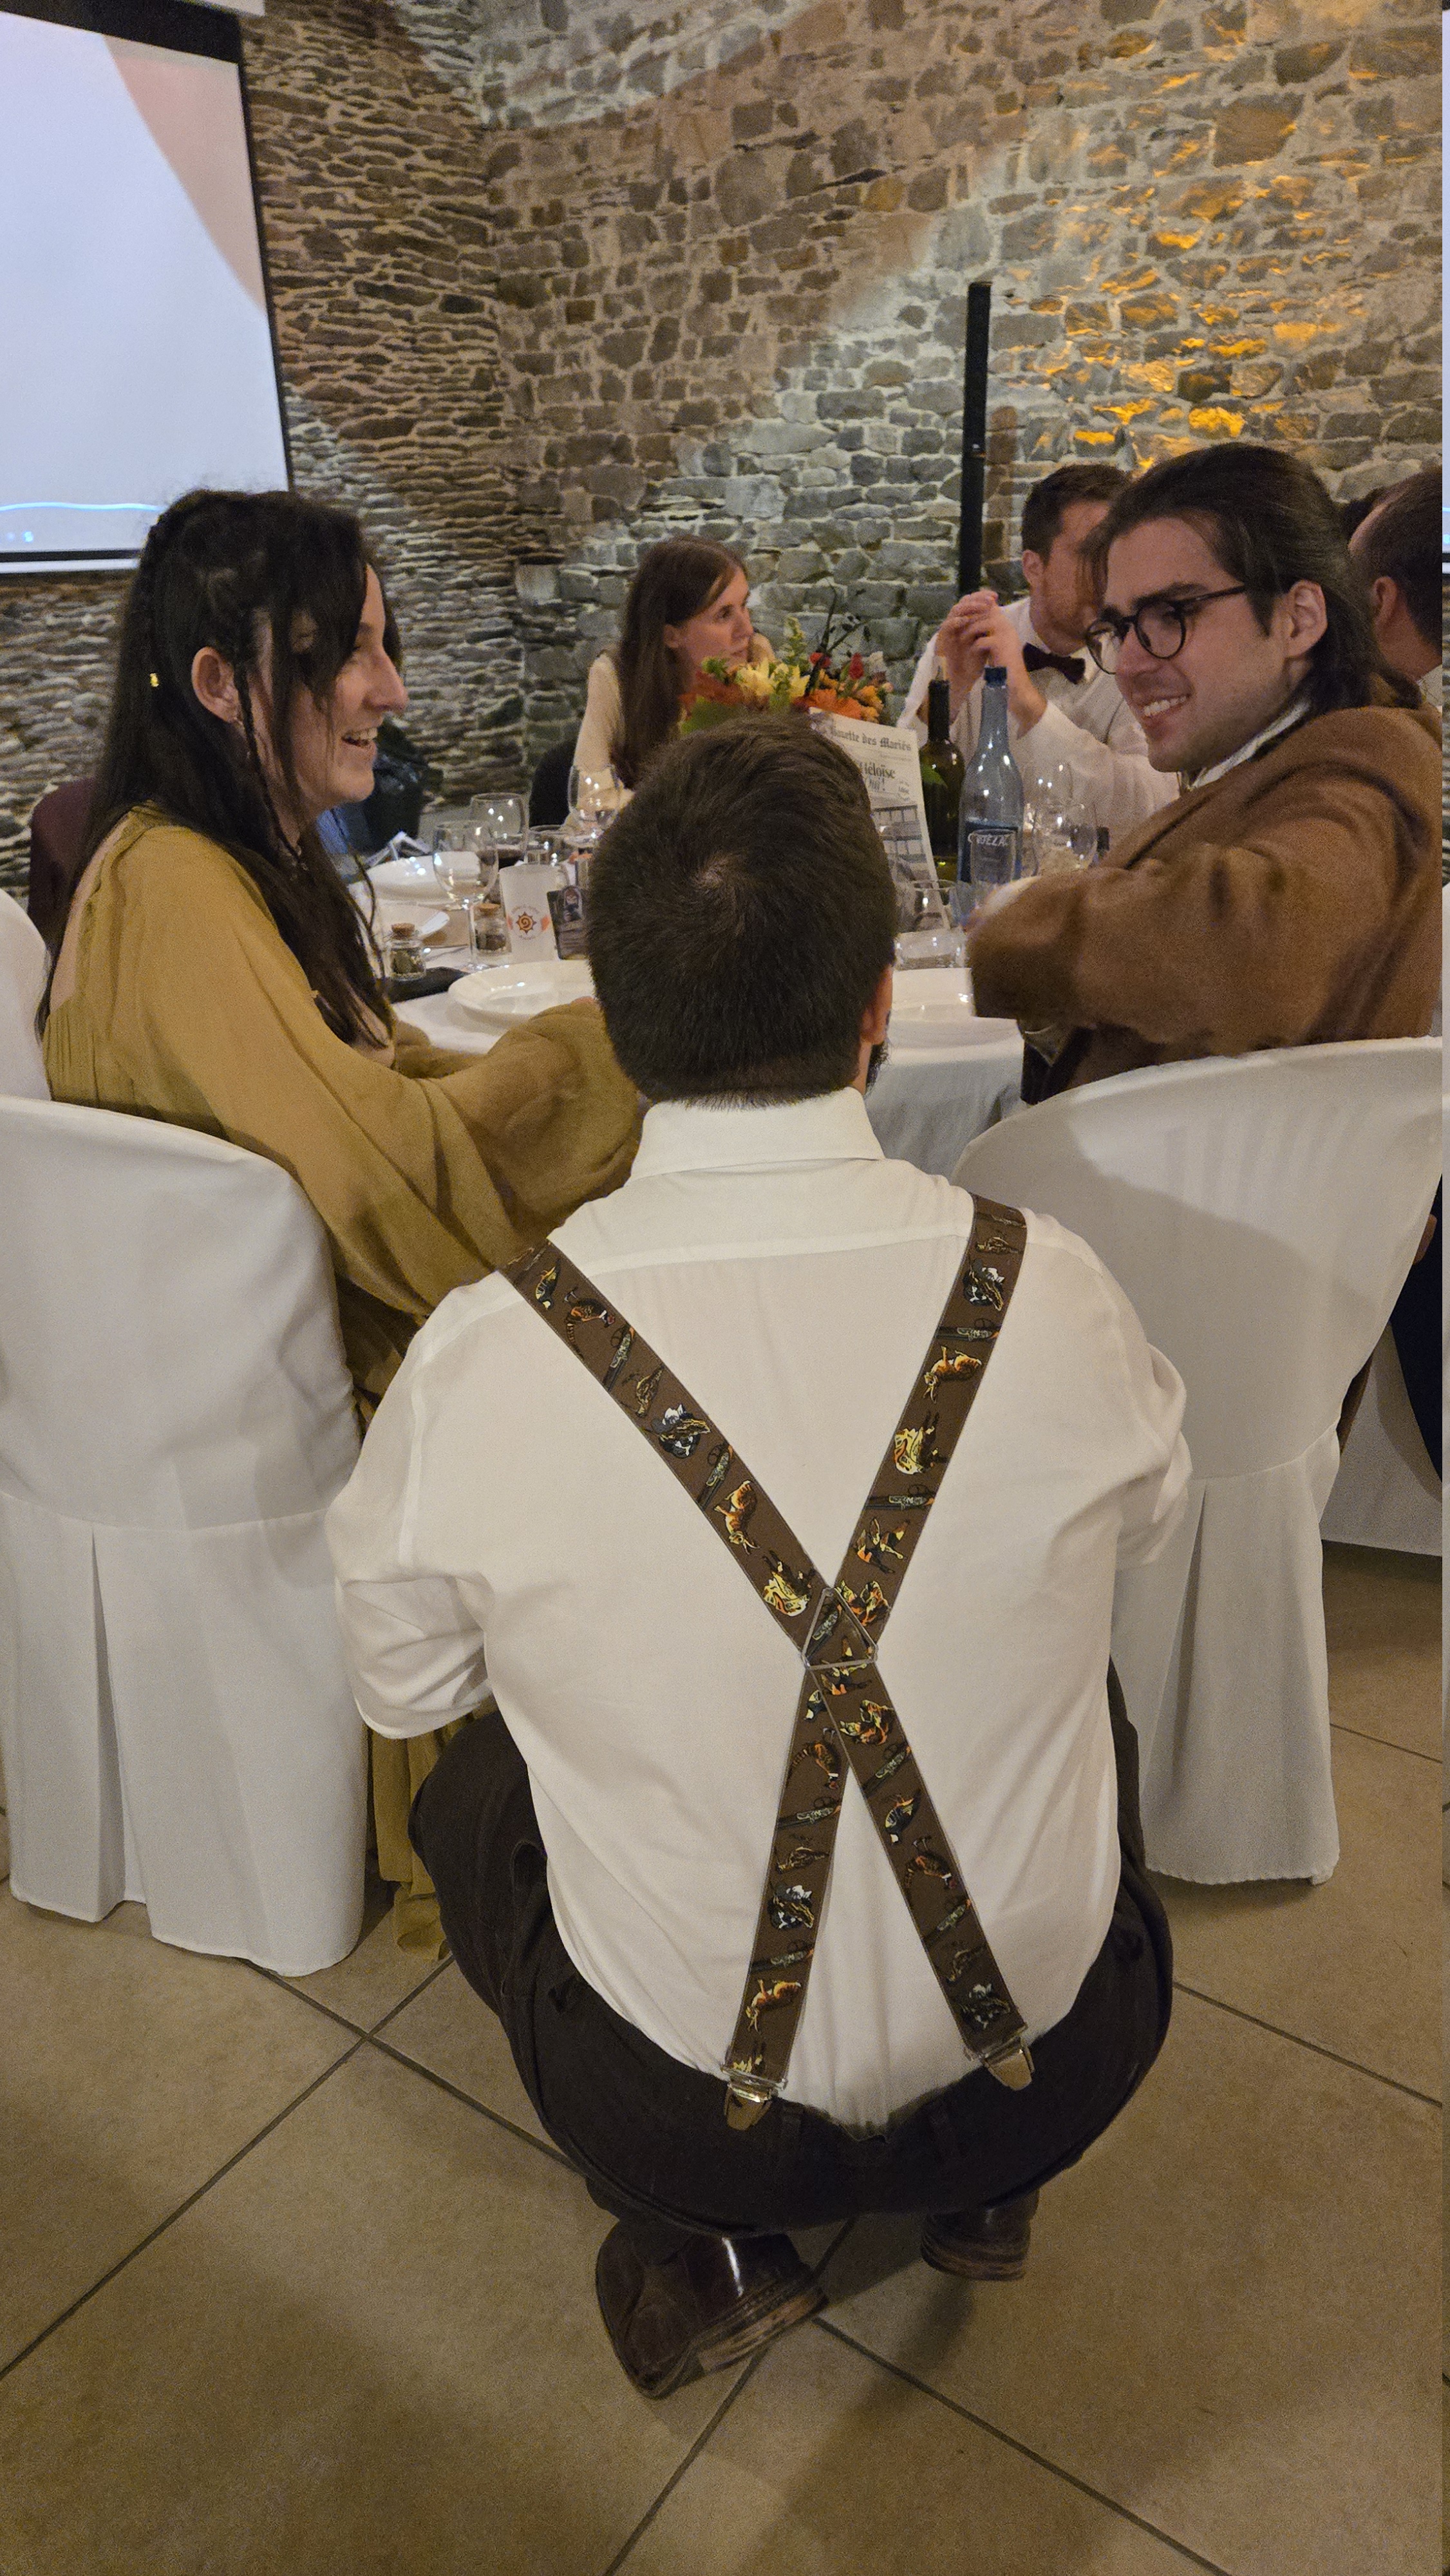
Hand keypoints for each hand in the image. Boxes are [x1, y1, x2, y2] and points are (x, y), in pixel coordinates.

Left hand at [936, 594, 1046, 734]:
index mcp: (1007, 625)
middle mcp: (1007, 626)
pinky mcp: (1000, 645)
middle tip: (958, 627)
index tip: (963, 619)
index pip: (990, 607)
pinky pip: (981, 640)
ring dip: (969, 632)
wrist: (1015, 683)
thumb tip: (974, 622)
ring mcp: (1005, 634)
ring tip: (961, 640)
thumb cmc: (1004, 666)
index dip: (976, 610)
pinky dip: (973, 647)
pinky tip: (970, 653)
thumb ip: (988, 632)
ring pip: (981, 623)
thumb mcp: (996, 645)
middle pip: (985, 611)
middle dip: (969, 619)